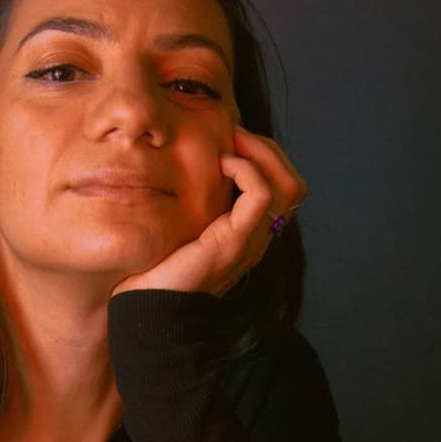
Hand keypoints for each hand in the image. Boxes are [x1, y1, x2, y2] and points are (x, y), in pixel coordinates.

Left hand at [111, 125, 307, 297]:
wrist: (148, 308)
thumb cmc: (154, 269)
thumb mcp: (178, 226)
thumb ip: (192, 203)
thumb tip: (185, 166)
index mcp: (247, 233)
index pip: (281, 186)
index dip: (262, 156)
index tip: (230, 138)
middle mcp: (258, 236)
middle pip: (292, 182)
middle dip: (267, 149)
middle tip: (234, 132)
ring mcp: (252, 240)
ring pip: (287, 184)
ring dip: (261, 152)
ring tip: (232, 141)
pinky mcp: (238, 241)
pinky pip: (263, 194)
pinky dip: (247, 169)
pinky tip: (221, 164)